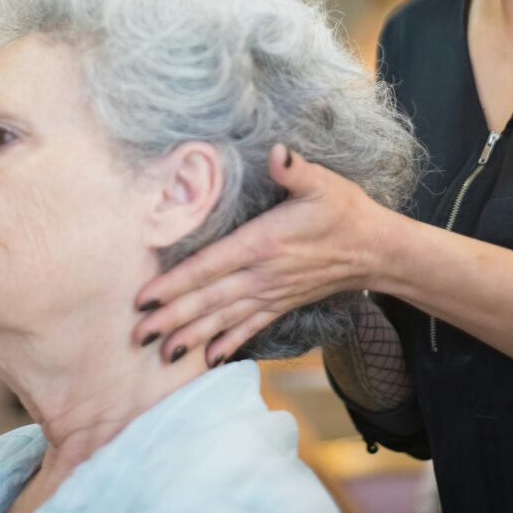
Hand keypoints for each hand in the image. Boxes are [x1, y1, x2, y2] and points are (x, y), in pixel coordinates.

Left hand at [132, 144, 390, 364]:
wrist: (376, 249)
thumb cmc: (345, 209)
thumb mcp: (322, 182)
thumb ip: (295, 170)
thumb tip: (278, 152)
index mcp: (264, 243)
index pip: (210, 265)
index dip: (176, 282)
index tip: (145, 297)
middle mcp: (263, 274)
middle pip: (209, 299)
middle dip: (172, 317)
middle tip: (136, 335)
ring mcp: (273, 293)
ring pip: (225, 318)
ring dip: (192, 335)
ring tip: (162, 353)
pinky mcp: (283, 303)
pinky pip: (251, 327)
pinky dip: (229, 343)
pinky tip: (209, 360)